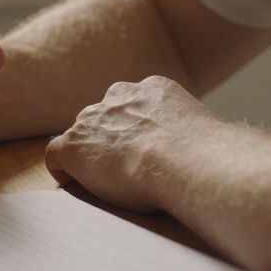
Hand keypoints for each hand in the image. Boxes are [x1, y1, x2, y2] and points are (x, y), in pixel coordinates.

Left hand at [45, 75, 220, 212]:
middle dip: (112, 136)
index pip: (136, 103)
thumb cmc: (204, 154)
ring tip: (106, 178)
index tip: (146, 147)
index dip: (138, 127)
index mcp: (154, 88)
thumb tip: (214, 151)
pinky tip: (72, 182)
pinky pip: (56, 154)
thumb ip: (195, 135)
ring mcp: (92, 119)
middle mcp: (119, 96)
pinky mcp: (73, 145)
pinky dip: (63, 169)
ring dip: (91, 152)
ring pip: (83, 133)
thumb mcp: (206, 132)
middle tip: (126, 166)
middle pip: (106, 115)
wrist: (181, 158)